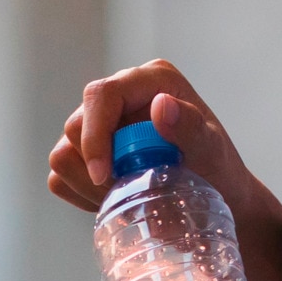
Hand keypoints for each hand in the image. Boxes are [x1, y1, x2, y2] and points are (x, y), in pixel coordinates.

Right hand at [48, 59, 280, 228]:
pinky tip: (119, 199)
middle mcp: (120, 96)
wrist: (218, 197)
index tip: (105, 176)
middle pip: (75, 127)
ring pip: (64, 155)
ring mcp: (100, 124)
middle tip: (131, 191)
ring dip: (92, 186)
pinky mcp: (88, 152)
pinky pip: (62, 177)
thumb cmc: (219, 170)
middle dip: (98, 168)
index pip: (101, 95)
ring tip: (130, 196)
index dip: (95, 135)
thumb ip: (191, 127)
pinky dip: (85, 196)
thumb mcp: (212, 151)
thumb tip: (160, 105)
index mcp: (150, 81)